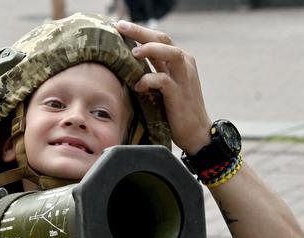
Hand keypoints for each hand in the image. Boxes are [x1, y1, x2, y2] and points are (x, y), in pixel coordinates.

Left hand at [116, 20, 211, 154]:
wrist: (196, 132)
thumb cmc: (176, 110)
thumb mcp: (164, 86)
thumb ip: (153, 72)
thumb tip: (129, 65)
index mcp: (179, 61)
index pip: (159, 38)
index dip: (140, 31)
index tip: (120, 25)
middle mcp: (183, 64)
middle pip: (163, 39)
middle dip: (140, 31)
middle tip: (120, 26)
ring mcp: (183, 78)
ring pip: (170, 53)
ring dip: (150, 50)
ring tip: (132, 52)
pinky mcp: (179, 93)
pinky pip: (163, 81)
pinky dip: (148, 80)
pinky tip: (138, 85)